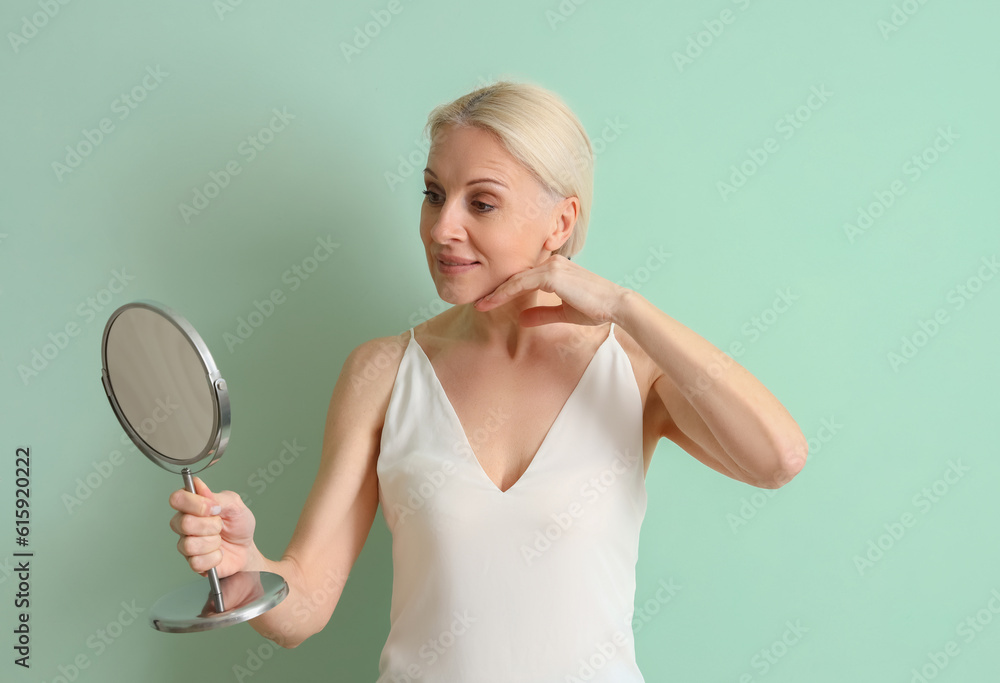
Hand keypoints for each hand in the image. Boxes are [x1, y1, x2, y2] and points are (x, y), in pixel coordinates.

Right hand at [168, 476, 255, 578]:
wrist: (246, 548)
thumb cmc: (238, 525)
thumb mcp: (235, 505)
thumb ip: (217, 496)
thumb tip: (198, 485)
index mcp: (192, 506)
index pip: (177, 499)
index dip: (195, 503)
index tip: (214, 508)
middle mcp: (184, 524)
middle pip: (184, 523)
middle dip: (211, 525)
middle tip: (220, 525)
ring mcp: (186, 544)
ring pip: (190, 544)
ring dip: (213, 542)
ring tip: (220, 540)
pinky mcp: (192, 562)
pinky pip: (197, 562)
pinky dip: (214, 557)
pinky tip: (218, 553)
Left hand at [473, 254, 628, 326]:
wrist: (614, 305)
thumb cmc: (595, 308)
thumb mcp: (563, 312)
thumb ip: (542, 313)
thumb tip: (521, 319)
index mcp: (555, 269)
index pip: (524, 278)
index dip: (506, 290)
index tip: (490, 302)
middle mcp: (551, 263)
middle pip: (516, 276)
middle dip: (496, 290)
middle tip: (479, 302)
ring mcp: (551, 267)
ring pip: (516, 279)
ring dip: (497, 292)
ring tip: (481, 303)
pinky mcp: (552, 275)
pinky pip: (522, 283)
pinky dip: (506, 292)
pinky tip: (494, 301)